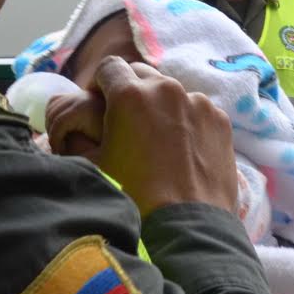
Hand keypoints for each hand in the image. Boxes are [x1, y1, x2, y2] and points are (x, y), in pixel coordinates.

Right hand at [47, 56, 237, 217]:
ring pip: (171, 92)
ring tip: (155, 140)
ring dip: (159, 106)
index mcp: (130, 94)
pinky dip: (185, 121)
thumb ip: (76, 132)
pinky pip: (195, 110)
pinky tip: (180, 151)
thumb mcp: (90, 165)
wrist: (187, 227)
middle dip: (128, 90)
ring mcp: (198, 103)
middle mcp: (166, 89)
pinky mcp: (220, 120)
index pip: (109, 67)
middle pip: (140, 74)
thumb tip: (72, 119)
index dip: (99, 85)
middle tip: (124, 123)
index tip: (99, 105)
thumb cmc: (133, 198)